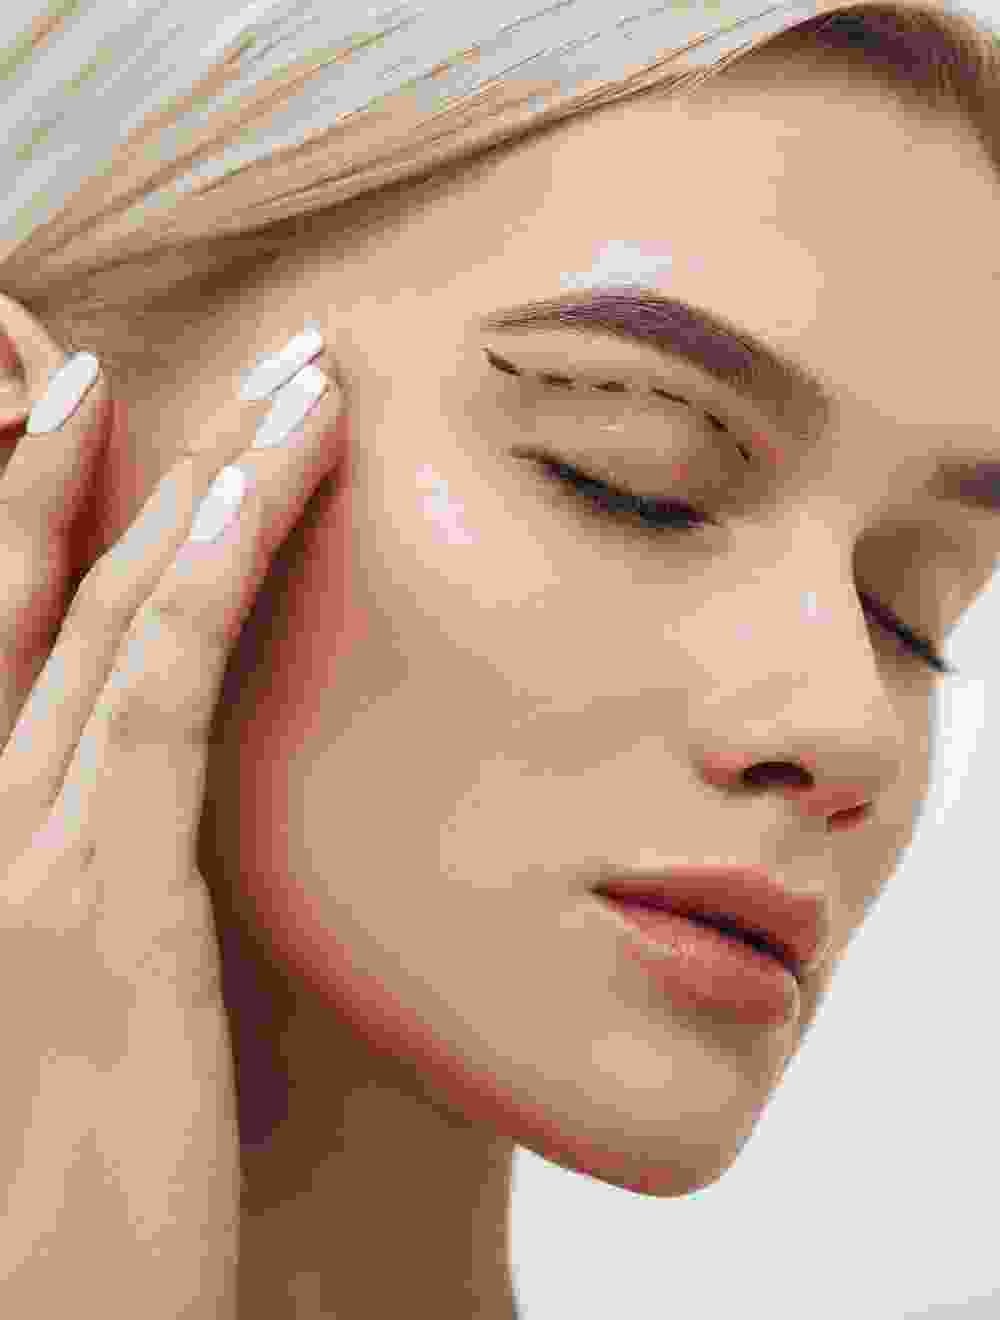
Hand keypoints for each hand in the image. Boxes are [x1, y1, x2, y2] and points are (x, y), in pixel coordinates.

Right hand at [0, 345, 342, 1316]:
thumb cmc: (63, 1181)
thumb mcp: (76, 990)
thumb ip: (110, 871)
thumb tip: (169, 780)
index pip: (1, 627)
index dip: (34, 498)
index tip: (110, 407)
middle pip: (35, 584)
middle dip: (105, 449)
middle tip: (195, 350)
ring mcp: (11, 845)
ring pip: (104, 606)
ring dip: (202, 474)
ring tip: (291, 382)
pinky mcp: (92, 898)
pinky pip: (154, 687)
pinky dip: (205, 567)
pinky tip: (264, 480)